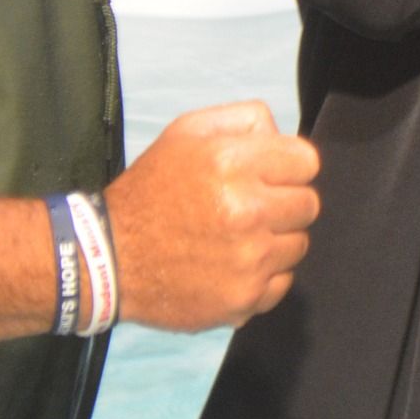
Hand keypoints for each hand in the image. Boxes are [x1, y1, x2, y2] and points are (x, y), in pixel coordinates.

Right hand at [103, 101, 319, 330]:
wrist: (110, 257)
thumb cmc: (151, 190)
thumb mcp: (185, 132)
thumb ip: (243, 120)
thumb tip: (281, 135)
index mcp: (232, 163)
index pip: (307, 162)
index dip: (288, 166)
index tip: (268, 175)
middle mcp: (246, 211)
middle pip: (309, 204)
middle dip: (284, 202)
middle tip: (252, 207)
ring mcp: (248, 260)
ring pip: (299, 244)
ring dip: (276, 240)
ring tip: (238, 238)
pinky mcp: (244, 299)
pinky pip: (283, 283)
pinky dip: (264, 276)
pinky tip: (234, 266)